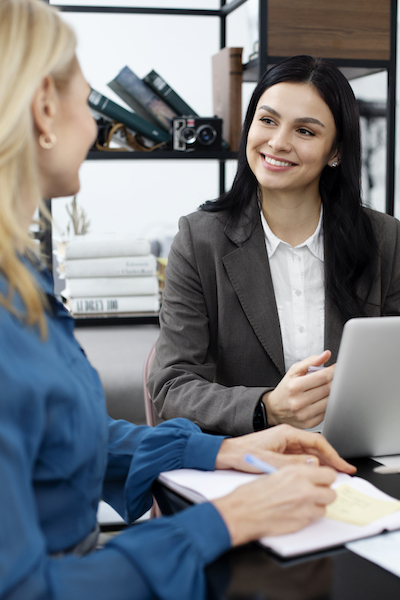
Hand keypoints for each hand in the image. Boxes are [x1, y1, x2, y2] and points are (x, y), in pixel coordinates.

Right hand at [212, 464, 336, 545]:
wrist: (242, 512)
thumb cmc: (252, 493)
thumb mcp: (275, 472)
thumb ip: (297, 473)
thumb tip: (309, 473)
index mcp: (297, 473)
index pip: (328, 474)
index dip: (325, 477)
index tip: (321, 479)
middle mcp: (305, 490)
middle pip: (331, 493)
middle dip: (324, 493)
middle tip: (315, 492)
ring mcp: (304, 509)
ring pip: (324, 508)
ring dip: (316, 506)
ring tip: (301, 503)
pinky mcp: (301, 524)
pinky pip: (312, 519)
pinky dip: (307, 516)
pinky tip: (293, 512)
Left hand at [215, 423, 355, 473]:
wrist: (227, 453)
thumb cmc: (243, 454)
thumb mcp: (270, 461)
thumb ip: (293, 463)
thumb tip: (314, 464)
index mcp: (287, 433)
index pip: (317, 441)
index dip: (333, 454)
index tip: (343, 465)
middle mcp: (288, 436)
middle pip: (316, 447)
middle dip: (331, 459)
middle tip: (345, 471)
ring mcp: (285, 443)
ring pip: (310, 452)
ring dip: (323, 462)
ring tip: (335, 474)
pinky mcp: (281, 450)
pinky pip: (302, 457)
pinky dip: (311, 465)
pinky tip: (317, 473)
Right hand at [263, 350, 334, 427]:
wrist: (275, 409)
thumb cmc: (286, 388)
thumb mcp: (293, 371)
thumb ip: (310, 362)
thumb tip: (326, 354)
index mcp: (294, 386)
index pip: (322, 377)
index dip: (333, 371)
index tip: (337, 367)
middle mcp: (298, 402)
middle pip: (328, 389)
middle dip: (335, 381)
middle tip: (336, 376)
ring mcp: (304, 414)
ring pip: (329, 401)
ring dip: (333, 392)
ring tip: (329, 387)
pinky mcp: (309, 423)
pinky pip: (327, 412)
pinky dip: (329, 404)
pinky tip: (324, 399)